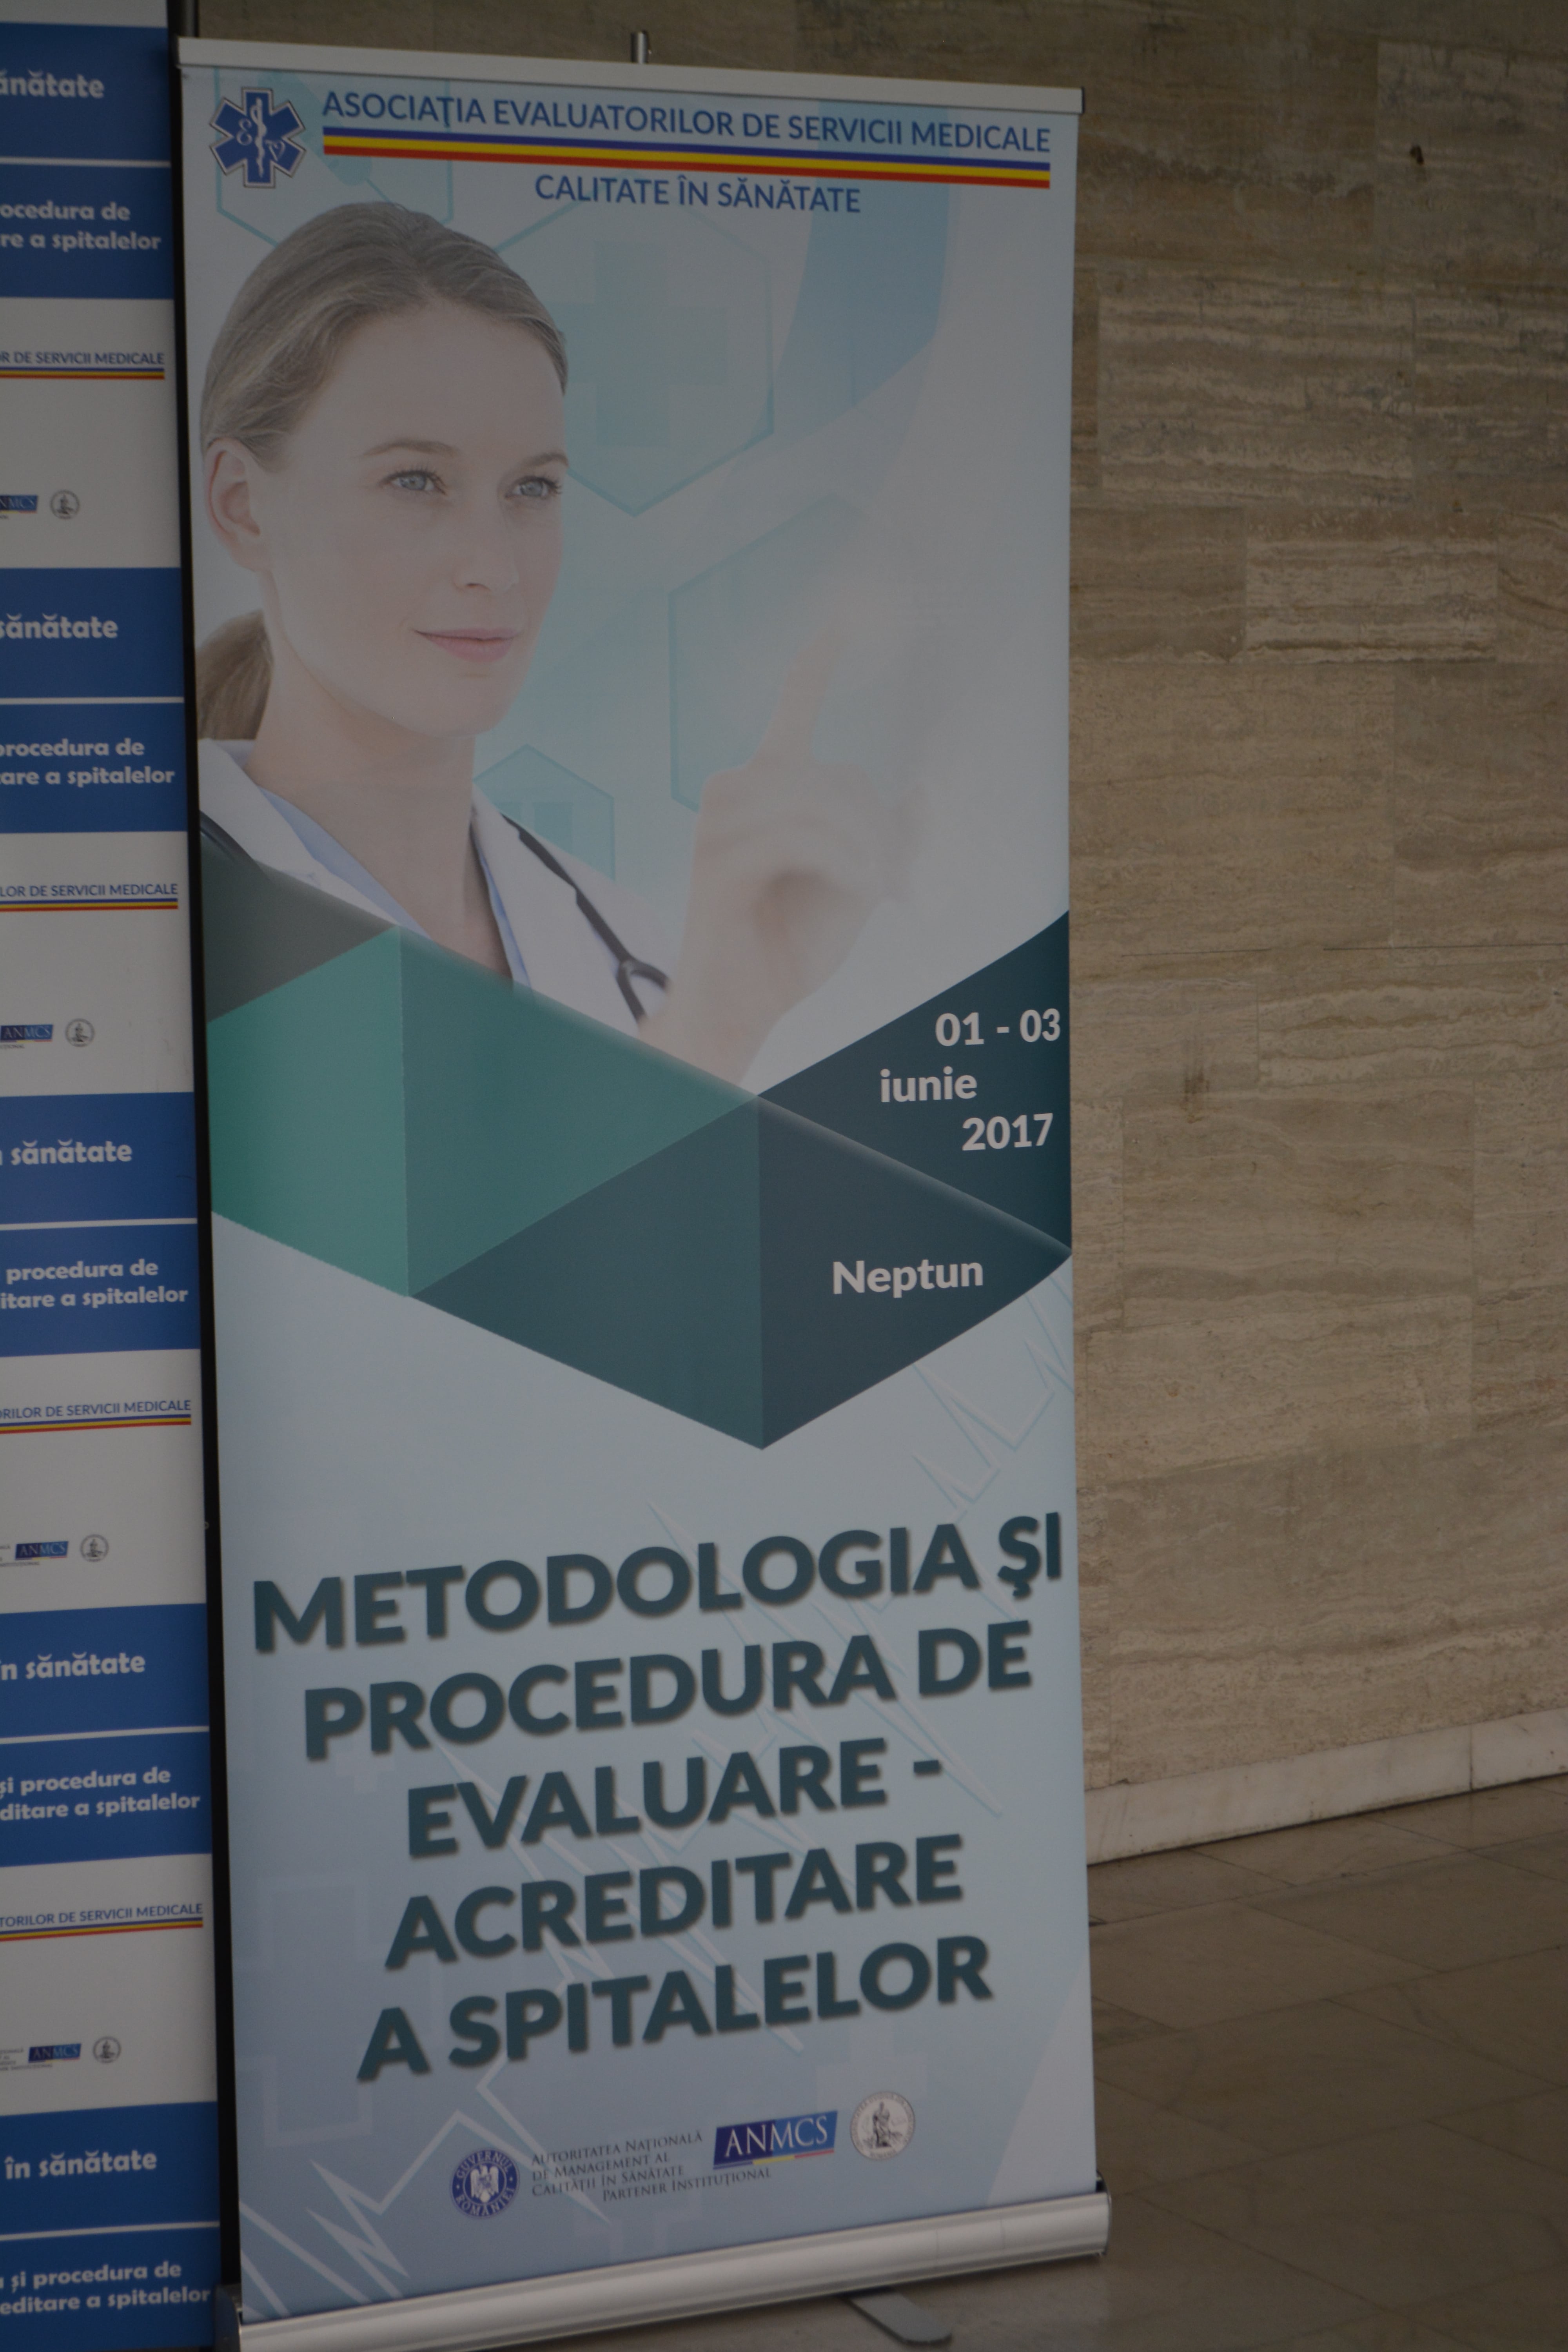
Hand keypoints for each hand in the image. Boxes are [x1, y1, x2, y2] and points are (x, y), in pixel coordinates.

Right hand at [641, 631, 913, 1080]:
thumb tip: (928, 789)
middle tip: (885, 882)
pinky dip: (839, 864)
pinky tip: (851, 888)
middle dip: (876, 831)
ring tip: (867, 890)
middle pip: (840, 775)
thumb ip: (889, 835)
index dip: (818, 661)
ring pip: (824, 804)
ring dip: (861, 851)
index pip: (793, 706)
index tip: (843, 612)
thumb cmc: (790, 943)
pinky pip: (800, 838)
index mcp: (769, 785)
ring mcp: (720, 819)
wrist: (739, 1005)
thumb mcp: (857, 882)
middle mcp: (737, 788)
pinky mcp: (717, 856)